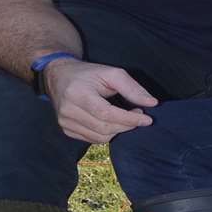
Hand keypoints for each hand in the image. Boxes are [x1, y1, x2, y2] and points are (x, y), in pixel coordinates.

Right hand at [42, 58, 157, 142]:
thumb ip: (132, 88)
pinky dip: (106, 133)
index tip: (147, 119)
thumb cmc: (88, 74)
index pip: (106, 114)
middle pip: (104, 128)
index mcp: (78, 93)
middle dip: (126, 125)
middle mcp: (68, 110)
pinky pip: (92, 139)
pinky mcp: (66, 129)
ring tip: (124, 117)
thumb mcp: (111, 72)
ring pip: (99, 137)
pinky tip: (110, 122)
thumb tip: (152, 103)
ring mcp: (65, 122)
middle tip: (137, 114)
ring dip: (117, 130)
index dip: (128, 119)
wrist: (59, 76)